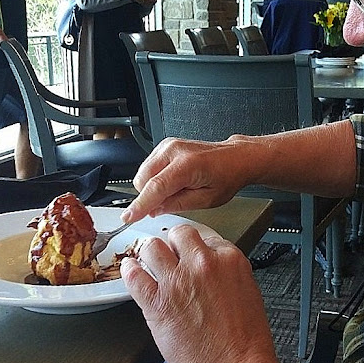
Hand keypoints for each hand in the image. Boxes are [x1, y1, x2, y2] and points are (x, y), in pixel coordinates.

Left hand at [121, 225, 280, 362]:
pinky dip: (129, 270)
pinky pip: (134, 275)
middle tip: (170, 255)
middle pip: (178, 234)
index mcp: (229, 260)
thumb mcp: (247, 291)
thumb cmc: (245, 340)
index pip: (205, 237)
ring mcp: (178, 281)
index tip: (189, 254)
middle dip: (173, 244)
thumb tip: (211, 267)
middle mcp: (203, 264)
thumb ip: (227, 272)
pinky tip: (130, 270)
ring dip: (150, 254)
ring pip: (153, 247)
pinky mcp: (156, 302)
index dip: (195, 247)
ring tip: (149, 262)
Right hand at [123, 137, 251, 222]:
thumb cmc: (227, 176)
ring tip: (177, 189)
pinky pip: (148, 167)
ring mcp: (169, 145)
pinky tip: (173, 181)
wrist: (235, 158)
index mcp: (187, 164)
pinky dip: (155, 178)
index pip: (155, 188)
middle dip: (149, 197)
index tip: (128, 217)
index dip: (140, 205)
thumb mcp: (206, 200)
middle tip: (169, 203)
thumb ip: (177, 205)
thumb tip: (154, 210)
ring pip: (143, 174)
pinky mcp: (165, 145)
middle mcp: (174, 150)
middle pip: (142, 180)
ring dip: (151, 187)